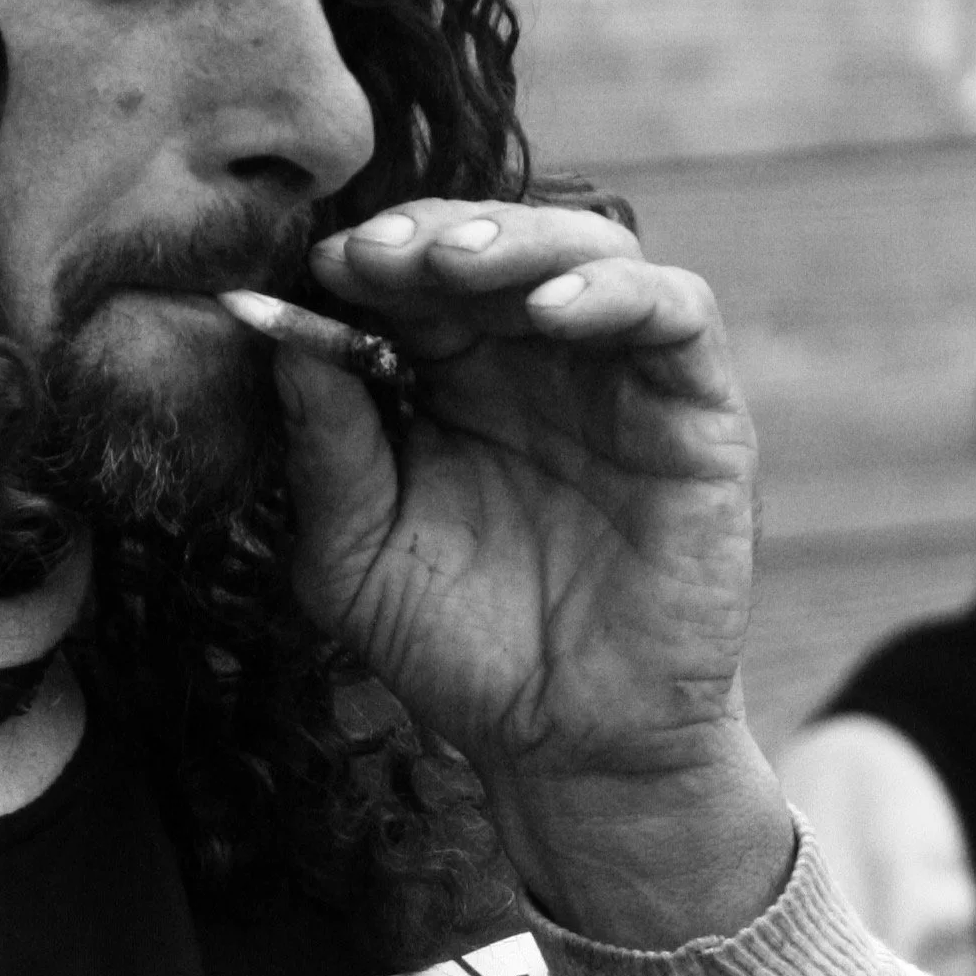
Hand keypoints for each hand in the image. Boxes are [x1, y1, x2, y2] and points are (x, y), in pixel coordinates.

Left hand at [269, 198, 794, 945]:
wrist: (567, 743)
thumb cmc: (454, 648)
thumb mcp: (353, 554)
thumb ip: (323, 448)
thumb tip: (280, 337)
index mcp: (445, 378)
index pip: (408, 278)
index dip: (366, 259)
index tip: (314, 270)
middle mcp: (531, 358)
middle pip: (491, 240)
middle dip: (429, 232)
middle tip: (374, 254)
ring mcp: (616, 375)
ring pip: (586, 248)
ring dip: (518, 238)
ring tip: (454, 261)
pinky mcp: (696, 409)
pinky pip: (675, 312)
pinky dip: (617, 292)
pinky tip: (554, 313)